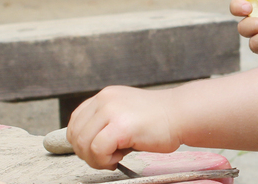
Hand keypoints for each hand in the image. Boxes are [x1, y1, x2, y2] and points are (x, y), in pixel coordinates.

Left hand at [66, 86, 180, 169]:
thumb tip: (87, 145)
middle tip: (105, 159)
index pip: (76, 121)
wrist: (182, 115)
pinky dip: (104, 160)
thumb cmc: (159, 120)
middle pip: (75, 134)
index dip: (81, 141)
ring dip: (95, 159)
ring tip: (114, 158)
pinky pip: (98, 149)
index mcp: (105, 96)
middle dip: (86, 154)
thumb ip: (107, 122)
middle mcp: (105, 100)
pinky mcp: (121, 126)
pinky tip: (119, 158)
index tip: (95, 151)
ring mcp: (112, 111)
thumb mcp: (126, 113)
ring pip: (83, 143)